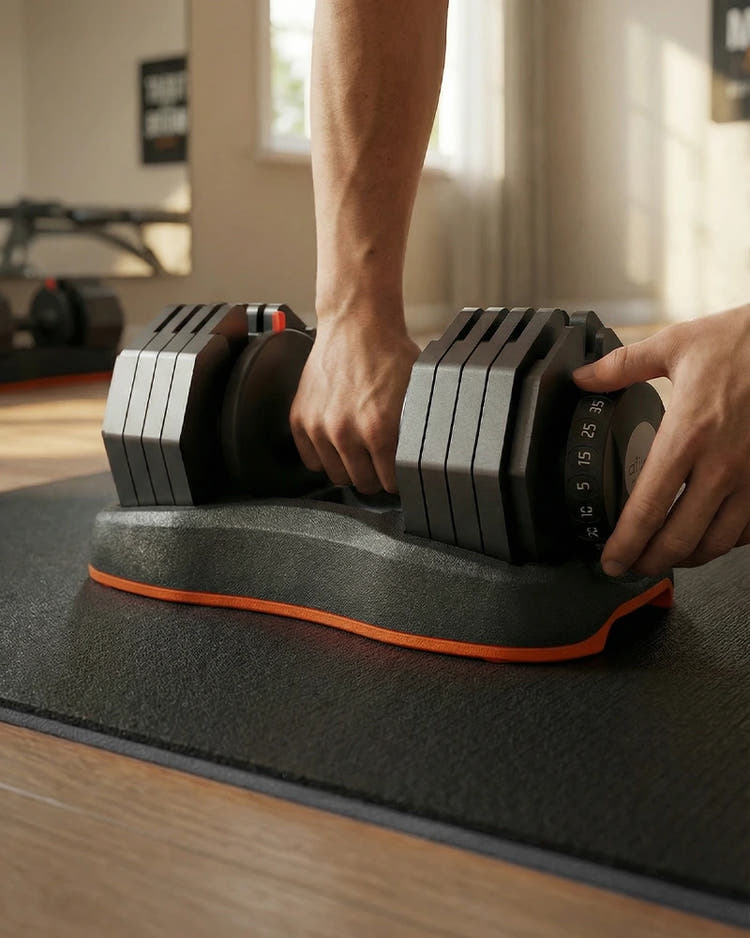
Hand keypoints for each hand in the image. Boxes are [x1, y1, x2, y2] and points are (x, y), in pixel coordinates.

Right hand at [290, 313, 419, 493]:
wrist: (357, 323)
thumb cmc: (390, 353)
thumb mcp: (418, 394)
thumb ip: (419, 430)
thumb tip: (429, 459)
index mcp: (379, 430)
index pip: (390, 483)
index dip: (399, 479)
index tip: (400, 473)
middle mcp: (345, 433)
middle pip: (363, 484)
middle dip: (376, 476)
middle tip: (382, 463)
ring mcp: (319, 427)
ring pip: (336, 476)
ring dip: (350, 468)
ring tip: (361, 452)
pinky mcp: (300, 419)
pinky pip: (310, 460)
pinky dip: (324, 456)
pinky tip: (339, 444)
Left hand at [573, 304, 749, 576]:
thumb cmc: (743, 341)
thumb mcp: (676, 345)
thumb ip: (622, 366)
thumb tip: (584, 378)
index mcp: (688, 434)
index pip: (648, 507)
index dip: (625, 544)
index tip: (610, 559)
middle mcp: (722, 464)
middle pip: (680, 538)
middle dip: (649, 562)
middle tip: (630, 567)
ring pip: (718, 543)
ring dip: (687, 558)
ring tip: (664, 556)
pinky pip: (748, 529)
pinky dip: (725, 540)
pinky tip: (708, 535)